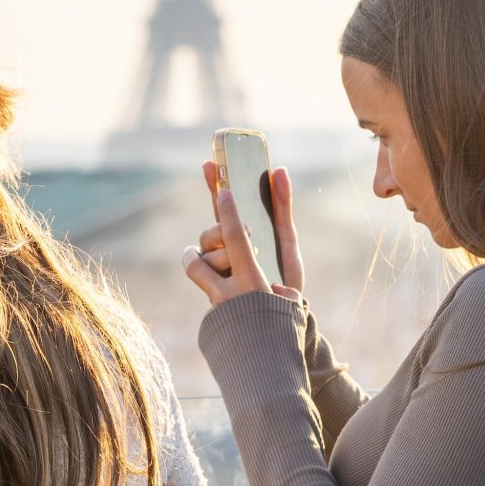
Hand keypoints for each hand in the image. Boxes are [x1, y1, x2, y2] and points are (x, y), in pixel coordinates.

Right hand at [183, 159, 305, 305]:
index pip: (221, 206)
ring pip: (205, 247)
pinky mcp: (207, 288)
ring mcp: (213, 271)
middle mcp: (223, 253)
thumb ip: (281, 208)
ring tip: (247, 271)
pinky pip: (198, 268)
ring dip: (225, 254)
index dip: (214, 183)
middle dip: (225, 226)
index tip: (210, 161)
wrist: (281, 324)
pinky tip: (227, 281)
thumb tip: (279, 169)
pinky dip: (211, 269)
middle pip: (211, 229)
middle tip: (248, 233)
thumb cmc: (283, 280)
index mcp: (240, 238)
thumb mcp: (286, 243)